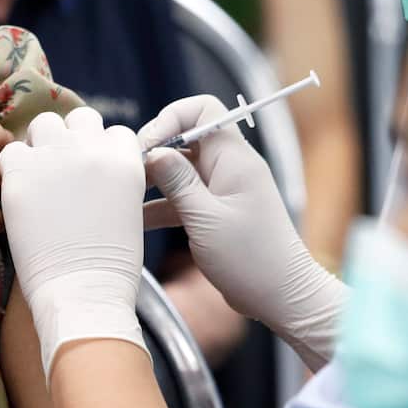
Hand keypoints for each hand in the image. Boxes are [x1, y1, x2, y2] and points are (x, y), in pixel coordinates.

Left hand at [0, 107, 146, 378]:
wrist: (82, 293)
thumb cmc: (110, 267)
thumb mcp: (129, 210)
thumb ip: (115, 178)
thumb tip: (95, 170)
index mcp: (124, 158)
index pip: (114, 132)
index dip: (103, 150)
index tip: (94, 172)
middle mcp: (91, 148)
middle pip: (80, 117)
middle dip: (73, 138)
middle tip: (64, 168)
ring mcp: (53, 157)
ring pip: (44, 123)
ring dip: (42, 143)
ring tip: (39, 174)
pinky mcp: (20, 174)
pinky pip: (11, 151)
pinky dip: (14, 166)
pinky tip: (19, 190)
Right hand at [140, 95, 346, 370]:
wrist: (281, 297)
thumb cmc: (251, 258)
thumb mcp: (205, 218)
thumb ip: (177, 181)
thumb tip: (153, 151)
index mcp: (234, 158)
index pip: (203, 110)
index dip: (170, 118)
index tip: (146, 145)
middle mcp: (229, 167)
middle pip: (186, 139)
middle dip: (155, 150)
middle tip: (129, 173)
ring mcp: (223, 190)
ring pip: (181, 170)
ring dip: (154, 180)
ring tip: (126, 196)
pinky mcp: (216, 213)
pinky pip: (183, 197)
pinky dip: (161, 204)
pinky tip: (136, 219)